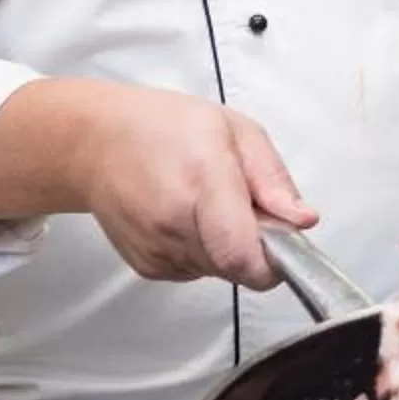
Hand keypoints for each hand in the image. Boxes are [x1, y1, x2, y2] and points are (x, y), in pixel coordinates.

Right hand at [76, 84, 318, 288]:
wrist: (95, 143)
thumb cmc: (166, 127)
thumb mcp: (235, 130)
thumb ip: (272, 178)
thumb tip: (303, 220)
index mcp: (203, 182)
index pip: (243, 256)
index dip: (273, 260)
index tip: (281, 238)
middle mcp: (174, 224)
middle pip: (238, 267)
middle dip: (254, 245)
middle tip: (241, 204)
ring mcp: (156, 251)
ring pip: (219, 272)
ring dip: (227, 246)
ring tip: (207, 203)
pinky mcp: (147, 267)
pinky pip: (196, 272)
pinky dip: (203, 251)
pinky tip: (185, 216)